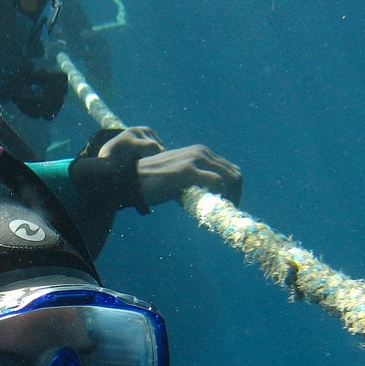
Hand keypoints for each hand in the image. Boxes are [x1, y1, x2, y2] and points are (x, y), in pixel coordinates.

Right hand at [96, 127, 242, 207]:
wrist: (129, 180)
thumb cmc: (152, 183)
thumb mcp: (177, 176)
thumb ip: (193, 181)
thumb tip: (206, 199)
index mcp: (200, 152)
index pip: (229, 169)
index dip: (233, 189)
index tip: (226, 205)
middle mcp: (201, 152)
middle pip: (234, 174)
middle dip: (235, 195)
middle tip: (226, 213)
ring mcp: (195, 159)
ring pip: (229, 178)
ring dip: (229, 198)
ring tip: (219, 213)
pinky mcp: (188, 170)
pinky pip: (216, 183)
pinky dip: (219, 197)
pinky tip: (210, 208)